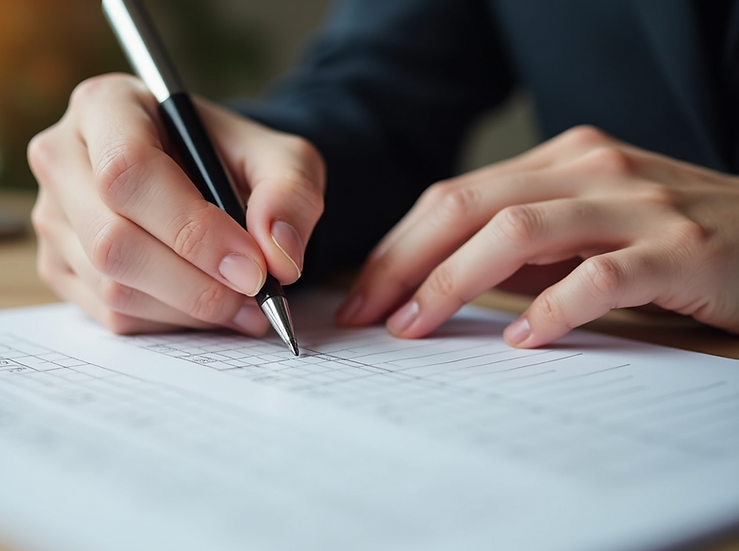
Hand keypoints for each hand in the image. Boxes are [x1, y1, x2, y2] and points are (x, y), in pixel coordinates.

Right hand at [28, 74, 324, 334]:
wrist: (206, 178)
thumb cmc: (234, 159)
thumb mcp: (282, 158)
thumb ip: (290, 195)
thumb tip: (278, 255)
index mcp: (105, 105)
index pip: (128, 171)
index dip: (192, 229)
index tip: (252, 267)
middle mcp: (61, 157)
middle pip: (112, 239)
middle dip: (194, 283)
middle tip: (255, 296)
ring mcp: (52, 216)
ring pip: (112, 286)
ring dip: (188, 309)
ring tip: (244, 305)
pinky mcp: (57, 265)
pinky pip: (111, 315)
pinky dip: (169, 323)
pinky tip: (209, 308)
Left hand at [337, 125, 738, 346]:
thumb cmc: (674, 243)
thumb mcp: (590, 229)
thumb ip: (525, 244)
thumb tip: (437, 281)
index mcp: (562, 160)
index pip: (455, 197)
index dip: (399, 246)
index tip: (363, 293)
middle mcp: (592, 168)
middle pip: (469, 207)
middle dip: (405, 262)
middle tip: (368, 313)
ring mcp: (638, 205)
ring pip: (518, 231)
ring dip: (453, 282)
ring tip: (417, 326)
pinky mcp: (681, 249)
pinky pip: (599, 275)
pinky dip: (551, 306)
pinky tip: (521, 338)